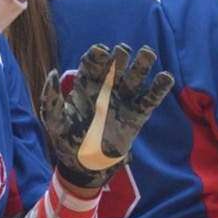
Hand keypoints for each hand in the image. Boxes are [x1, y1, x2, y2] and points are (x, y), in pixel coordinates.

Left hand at [40, 43, 173, 188]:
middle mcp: (106, 89)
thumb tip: (52, 72)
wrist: (83, 166)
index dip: (97, 56)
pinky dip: (159, 89)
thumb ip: (52, 98)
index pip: (92, 64)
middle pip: (116, 66)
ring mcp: (123, 101)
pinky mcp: (137, 116)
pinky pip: (150, 100)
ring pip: (135, 78)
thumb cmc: (65, 141)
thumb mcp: (53, 120)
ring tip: (148, 53)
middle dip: (121, 56)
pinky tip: (166, 77)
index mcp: (85, 86)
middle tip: (123, 51)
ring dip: (142, 65)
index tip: (101, 52)